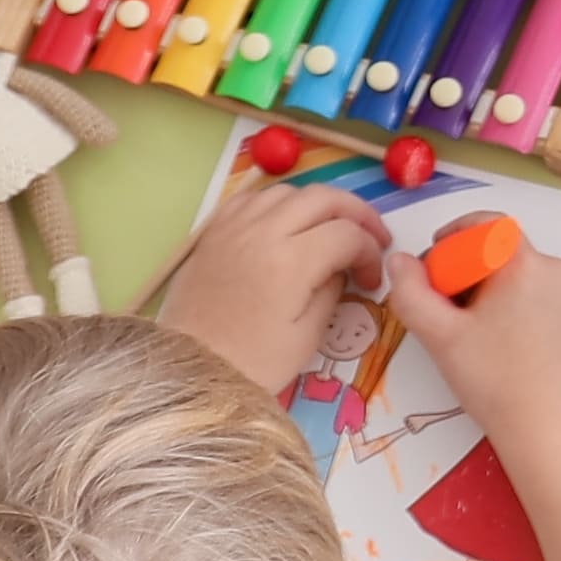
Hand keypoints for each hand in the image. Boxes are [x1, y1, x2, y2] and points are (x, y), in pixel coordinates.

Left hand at [155, 180, 381, 396]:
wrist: (189, 369)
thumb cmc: (252, 363)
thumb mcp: (307, 337)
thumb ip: (332, 292)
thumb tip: (343, 268)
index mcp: (291, 262)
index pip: (348, 235)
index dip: (370, 252)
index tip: (371, 278)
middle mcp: (263, 232)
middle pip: (324, 198)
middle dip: (357, 214)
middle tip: (371, 238)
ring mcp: (234, 227)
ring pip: (289, 191)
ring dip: (319, 204)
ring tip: (330, 228)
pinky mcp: (213, 232)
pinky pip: (252, 198)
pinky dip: (279, 203)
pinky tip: (286, 222)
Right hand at [396, 231, 560, 458]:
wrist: (553, 434)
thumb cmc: (496, 382)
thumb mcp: (440, 337)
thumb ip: (411, 292)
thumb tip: (400, 260)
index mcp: (526, 263)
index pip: (484, 224)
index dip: (451, 239)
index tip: (432, 269)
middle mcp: (557, 269)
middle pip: (500, 251)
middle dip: (466, 272)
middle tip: (444, 311)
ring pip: (517, 276)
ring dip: (487, 293)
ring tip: (469, 335)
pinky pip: (536, 296)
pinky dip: (511, 308)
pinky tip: (498, 347)